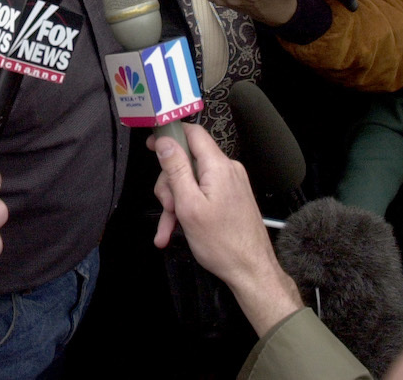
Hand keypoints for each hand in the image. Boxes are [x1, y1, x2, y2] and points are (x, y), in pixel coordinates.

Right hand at [148, 124, 303, 335]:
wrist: (250, 270)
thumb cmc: (223, 244)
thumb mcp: (189, 205)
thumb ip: (176, 169)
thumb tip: (164, 142)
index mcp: (218, 166)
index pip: (193, 133)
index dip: (170, 135)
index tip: (152, 144)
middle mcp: (227, 170)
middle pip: (187, 161)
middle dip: (170, 183)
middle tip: (168, 206)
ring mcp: (229, 184)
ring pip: (191, 182)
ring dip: (176, 202)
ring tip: (170, 226)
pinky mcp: (229, 197)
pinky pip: (201, 195)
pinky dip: (187, 209)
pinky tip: (173, 231)